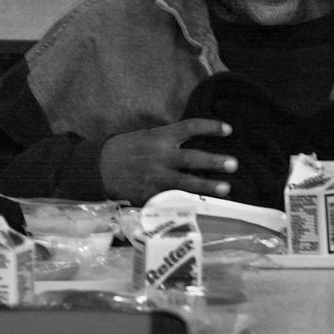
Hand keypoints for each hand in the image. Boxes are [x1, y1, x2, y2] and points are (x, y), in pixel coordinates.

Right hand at [99, 118, 237, 203]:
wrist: (98, 166)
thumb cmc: (126, 149)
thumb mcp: (148, 136)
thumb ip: (170, 139)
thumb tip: (195, 142)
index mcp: (161, 136)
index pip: (191, 127)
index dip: (211, 127)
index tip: (229, 129)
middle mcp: (161, 156)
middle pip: (193, 158)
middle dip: (215, 161)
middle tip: (234, 164)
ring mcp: (157, 177)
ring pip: (187, 182)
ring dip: (208, 186)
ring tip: (227, 188)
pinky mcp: (151, 194)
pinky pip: (173, 199)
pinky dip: (189, 203)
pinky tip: (203, 207)